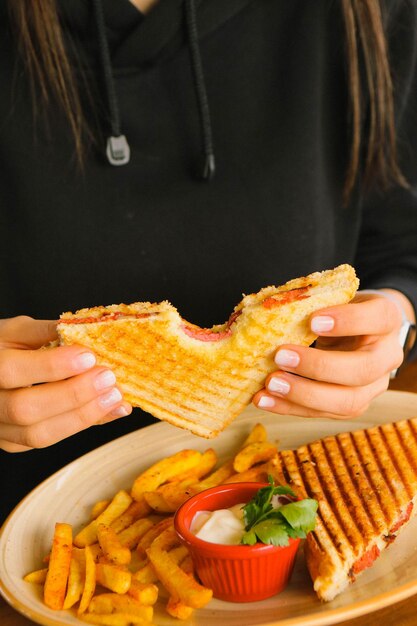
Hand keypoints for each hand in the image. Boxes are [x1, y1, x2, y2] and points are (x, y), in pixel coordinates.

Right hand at [0, 316, 131, 451]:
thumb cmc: (3, 346)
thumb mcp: (18, 330)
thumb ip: (48, 331)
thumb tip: (90, 333)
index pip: (11, 370)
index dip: (51, 366)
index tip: (88, 356)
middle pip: (25, 409)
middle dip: (72, 395)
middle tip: (108, 378)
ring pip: (38, 434)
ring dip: (83, 416)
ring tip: (115, 397)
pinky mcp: (14, 442)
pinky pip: (50, 439)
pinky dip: (84, 425)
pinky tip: (110, 410)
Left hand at [253, 291, 407, 418]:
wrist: (355, 331)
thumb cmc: (339, 309)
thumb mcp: (333, 298)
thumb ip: (312, 303)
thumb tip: (269, 311)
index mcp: (386, 319)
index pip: (378, 318)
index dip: (349, 321)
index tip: (313, 320)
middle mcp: (387, 356)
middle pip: (363, 369)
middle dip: (319, 367)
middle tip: (280, 356)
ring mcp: (373, 386)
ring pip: (348, 401)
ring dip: (303, 395)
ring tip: (270, 384)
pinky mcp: (352, 405)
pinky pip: (324, 413)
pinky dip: (290, 407)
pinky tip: (264, 399)